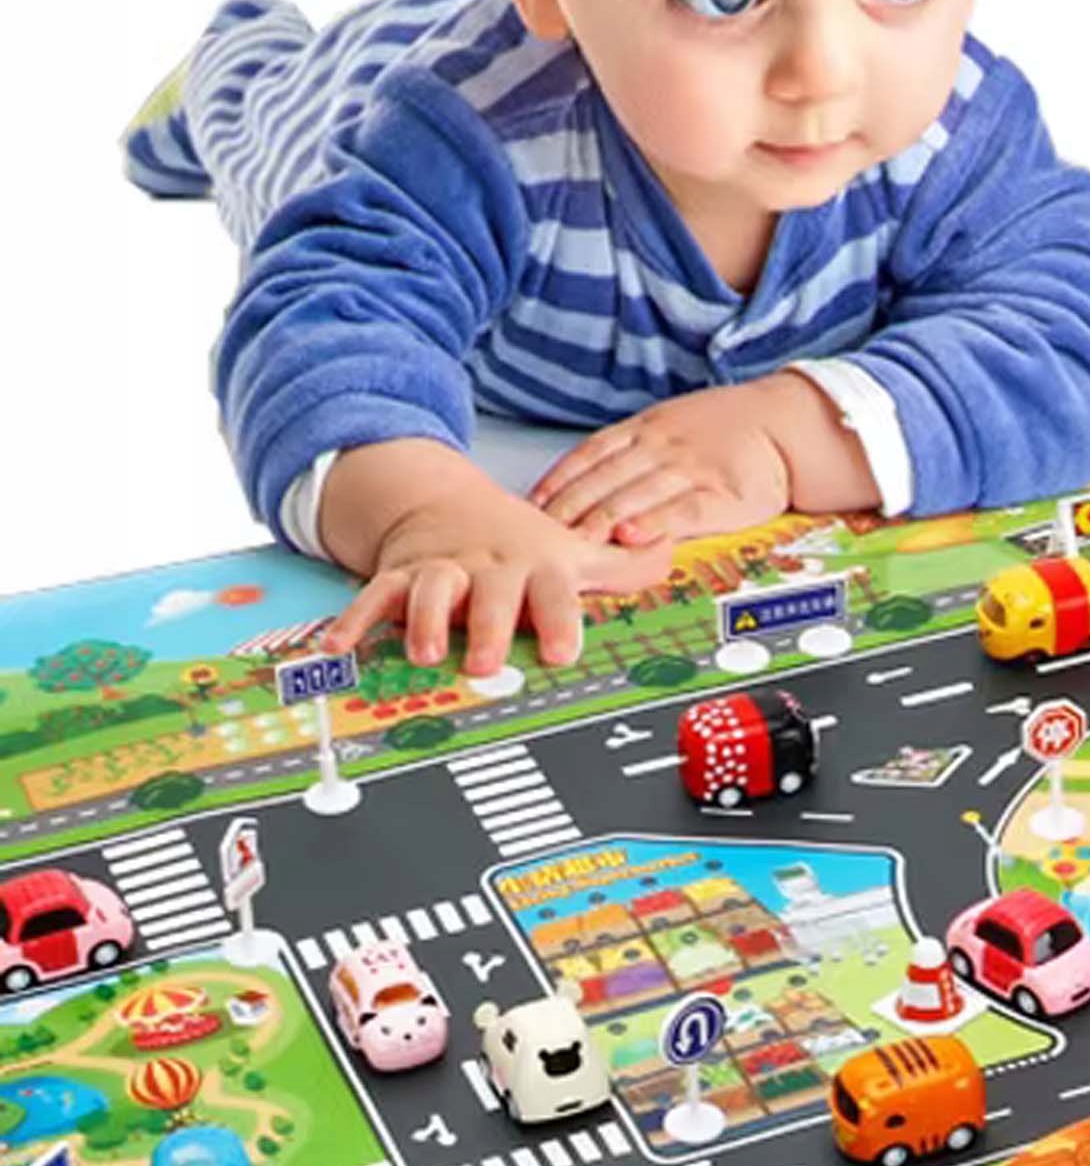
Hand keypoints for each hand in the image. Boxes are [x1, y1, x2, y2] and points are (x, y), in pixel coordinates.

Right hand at [317, 442, 669, 673]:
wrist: (446, 503)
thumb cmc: (520, 543)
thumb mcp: (574, 549)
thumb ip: (622, 563)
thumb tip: (672, 553)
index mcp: (536, 564)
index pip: (554, 592)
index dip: (560, 620)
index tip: (563, 652)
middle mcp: (487, 566)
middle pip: (491, 594)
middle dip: (490, 626)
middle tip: (489, 662)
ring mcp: (441, 569)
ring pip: (431, 591)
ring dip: (427, 620)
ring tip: (426, 651)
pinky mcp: (399, 576)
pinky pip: (373, 597)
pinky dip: (355, 621)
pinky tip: (340, 648)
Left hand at [529, 376, 809, 545]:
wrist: (790, 426)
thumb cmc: (731, 430)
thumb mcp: (675, 423)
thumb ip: (635, 447)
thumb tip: (587, 479)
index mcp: (648, 428)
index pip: (591, 454)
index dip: (560, 480)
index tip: (532, 505)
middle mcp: (663, 447)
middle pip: (604, 480)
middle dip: (568, 510)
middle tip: (538, 537)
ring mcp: (691, 470)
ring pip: (634, 497)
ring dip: (599, 522)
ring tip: (571, 544)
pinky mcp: (722, 496)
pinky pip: (681, 511)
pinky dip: (653, 524)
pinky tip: (630, 538)